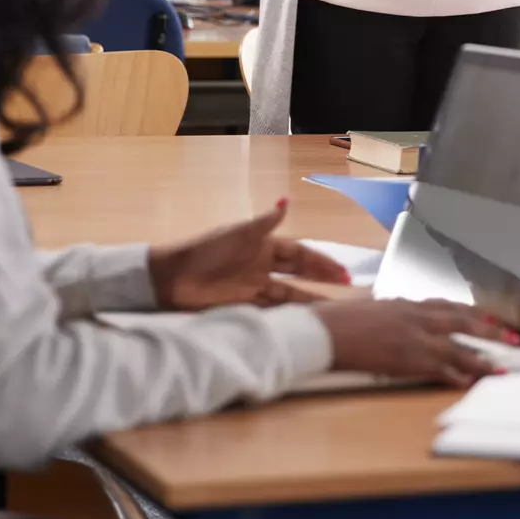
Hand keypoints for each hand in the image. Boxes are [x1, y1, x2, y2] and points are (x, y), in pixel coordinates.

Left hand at [147, 200, 350, 310]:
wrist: (172, 277)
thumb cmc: (206, 251)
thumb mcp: (238, 234)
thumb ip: (265, 222)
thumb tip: (287, 200)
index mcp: (263, 246)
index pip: (299, 253)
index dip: (320, 260)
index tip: (341, 270)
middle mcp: (262, 266)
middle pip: (299, 272)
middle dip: (322, 277)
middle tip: (347, 285)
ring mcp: (253, 286)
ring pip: (289, 292)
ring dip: (310, 297)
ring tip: (333, 307)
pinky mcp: (243, 304)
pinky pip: (272, 309)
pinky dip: (288, 313)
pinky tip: (303, 318)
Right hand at [312, 299, 515, 387]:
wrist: (324, 331)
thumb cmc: (338, 319)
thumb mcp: (370, 308)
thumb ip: (390, 312)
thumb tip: (394, 315)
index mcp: (407, 304)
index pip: (447, 305)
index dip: (471, 312)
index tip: (489, 316)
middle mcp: (417, 318)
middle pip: (464, 322)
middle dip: (491, 331)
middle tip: (513, 339)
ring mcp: (415, 339)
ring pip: (459, 348)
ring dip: (482, 360)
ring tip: (501, 369)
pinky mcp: (408, 360)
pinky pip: (440, 369)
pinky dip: (457, 376)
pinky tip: (469, 383)